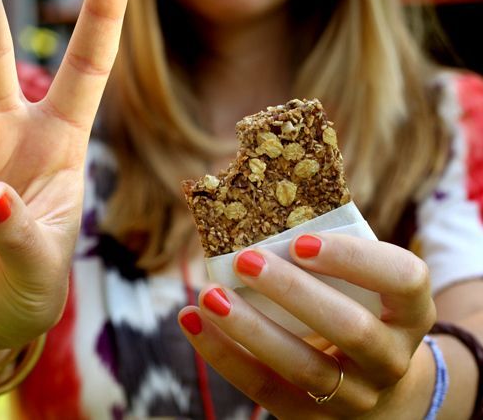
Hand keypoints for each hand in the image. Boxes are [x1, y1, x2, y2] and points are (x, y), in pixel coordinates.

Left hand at [178, 234, 436, 418]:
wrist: (374, 386)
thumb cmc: (355, 310)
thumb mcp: (361, 286)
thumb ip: (325, 256)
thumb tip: (251, 205)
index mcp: (410, 311)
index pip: (402, 278)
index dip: (353, 259)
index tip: (301, 240)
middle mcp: (391, 357)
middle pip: (350, 328)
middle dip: (293, 292)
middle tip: (245, 259)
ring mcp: (356, 396)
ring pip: (303, 367)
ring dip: (250, 329)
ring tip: (208, 295)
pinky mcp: (312, 417)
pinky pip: (265, 389)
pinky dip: (223, 355)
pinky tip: (192, 321)